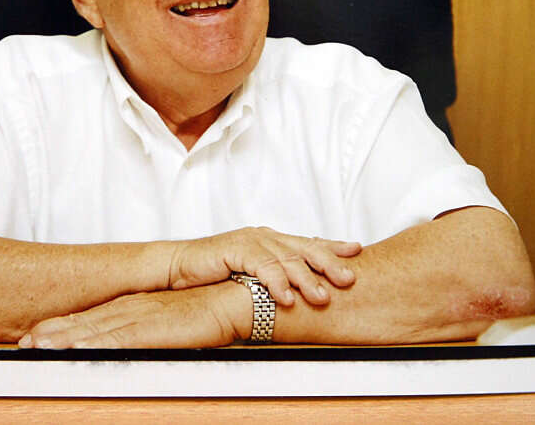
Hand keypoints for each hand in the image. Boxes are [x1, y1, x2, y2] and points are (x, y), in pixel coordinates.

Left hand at [19, 282, 250, 348]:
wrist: (237, 299)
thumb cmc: (210, 313)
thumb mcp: (173, 325)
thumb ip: (151, 334)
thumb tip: (134, 347)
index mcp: (137, 306)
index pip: (92, 318)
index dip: (62, 327)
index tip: (36, 337)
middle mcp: (134, 308)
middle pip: (86, 323)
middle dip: (53, 333)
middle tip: (24, 343)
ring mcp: (143, 316)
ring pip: (95, 330)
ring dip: (65, 339)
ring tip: (37, 347)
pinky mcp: (155, 327)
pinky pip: (120, 339)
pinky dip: (95, 344)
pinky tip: (76, 350)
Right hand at [167, 227, 360, 306]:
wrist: (178, 267)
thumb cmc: (213, 274)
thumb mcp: (250, 276)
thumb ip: (273, 279)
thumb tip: (300, 294)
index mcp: (270, 240)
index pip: (307, 242)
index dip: (332, 246)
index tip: (356, 250)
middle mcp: (263, 237)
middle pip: (304, 247)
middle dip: (329, 262)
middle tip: (349, 278)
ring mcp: (250, 241)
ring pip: (286, 258)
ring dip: (306, 279)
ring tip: (322, 297)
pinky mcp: (234, 250)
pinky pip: (261, 267)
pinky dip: (276, 283)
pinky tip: (287, 298)